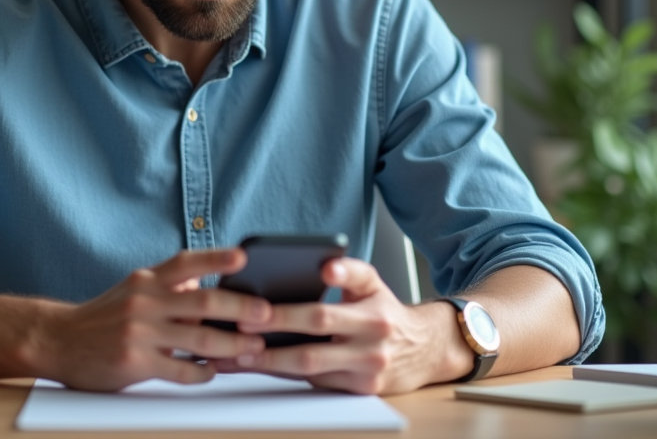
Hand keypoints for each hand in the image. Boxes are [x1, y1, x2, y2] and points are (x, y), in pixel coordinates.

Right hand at [34, 249, 272, 390]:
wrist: (56, 341)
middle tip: (267, 314)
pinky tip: (213, 372)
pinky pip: (180, 370)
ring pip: (198, 340)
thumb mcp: (133, 290)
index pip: (186, 263)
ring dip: (232, 345)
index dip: (216, 259)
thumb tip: (205, 279)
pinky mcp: (134, 363)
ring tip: (252, 348)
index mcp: (146, 280)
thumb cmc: (102, 316)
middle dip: (241, 308)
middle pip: (203, 302)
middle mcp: (144, 302)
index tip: (244, 259)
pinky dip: (202, 373)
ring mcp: (138, 333)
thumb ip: (168, 285)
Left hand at [215, 258, 471, 394]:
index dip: (286, 316)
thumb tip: (326, 265)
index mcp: (371, 318)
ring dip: (269, 366)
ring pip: (308, 374)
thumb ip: (350, 269)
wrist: (423, 350)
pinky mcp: (357, 393)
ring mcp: (363, 376)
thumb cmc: (386, 311)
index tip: (252, 311)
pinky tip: (258, 366)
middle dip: (268, 347)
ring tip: (234, 357)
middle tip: (233, 338)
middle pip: (310, 352)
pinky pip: (315, 383)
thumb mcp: (373, 282)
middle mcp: (369, 350)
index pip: (321, 316)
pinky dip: (284, 375)